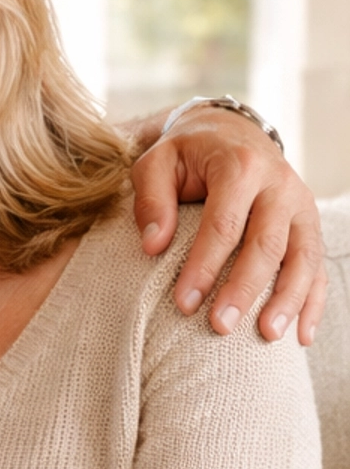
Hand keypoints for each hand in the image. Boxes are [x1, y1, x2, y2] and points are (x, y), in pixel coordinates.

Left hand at [128, 105, 324, 344]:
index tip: (183, 304)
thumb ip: (151, 199)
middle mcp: (279, 185)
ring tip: (268, 336)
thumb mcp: (158, 162)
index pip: (223, 224)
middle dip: (244, 289)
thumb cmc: (188, 154)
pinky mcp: (310, 224)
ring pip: (302, 257)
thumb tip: (152, 247)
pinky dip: (312, 301)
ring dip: (287, 300)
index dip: (204, 266)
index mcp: (240, 167)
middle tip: (219, 326)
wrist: (231, 133)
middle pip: (266, 244)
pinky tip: (301, 336)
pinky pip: (318, 266)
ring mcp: (301, 206)